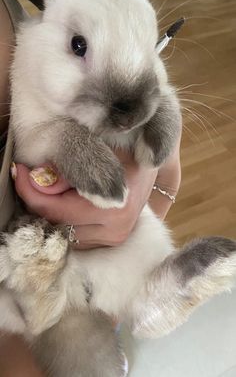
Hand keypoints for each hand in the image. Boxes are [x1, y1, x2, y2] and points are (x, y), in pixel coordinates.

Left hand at [13, 150, 157, 248]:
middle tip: (29, 176)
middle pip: (56, 225)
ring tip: (49, 186)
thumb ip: (68, 165)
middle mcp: (117, 229)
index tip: (18, 171)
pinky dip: (63, 220)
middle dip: (38, 201)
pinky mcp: (113, 239)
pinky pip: (76, 236)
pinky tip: (63, 199)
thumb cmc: (126, 146)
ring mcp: (116, 237)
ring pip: (64, 234)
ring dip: (50, 212)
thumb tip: (36, 180)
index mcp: (115, 207)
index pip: (56, 210)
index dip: (30, 191)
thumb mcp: (97, 147)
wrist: (152, 156)